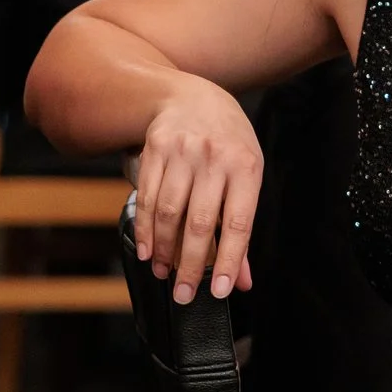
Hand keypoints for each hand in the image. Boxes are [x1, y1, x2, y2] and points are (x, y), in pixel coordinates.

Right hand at [131, 81, 261, 303]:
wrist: (193, 95)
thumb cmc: (227, 143)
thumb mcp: (245, 176)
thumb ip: (241, 228)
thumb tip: (241, 280)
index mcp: (245, 166)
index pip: (237, 223)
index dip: (228, 260)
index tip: (220, 291)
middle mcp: (214, 157)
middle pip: (199, 222)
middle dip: (190, 265)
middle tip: (184, 295)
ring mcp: (182, 151)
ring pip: (169, 212)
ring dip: (164, 250)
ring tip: (164, 274)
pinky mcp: (155, 149)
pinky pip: (148, 197)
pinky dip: (146, 229)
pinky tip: (149, 250)